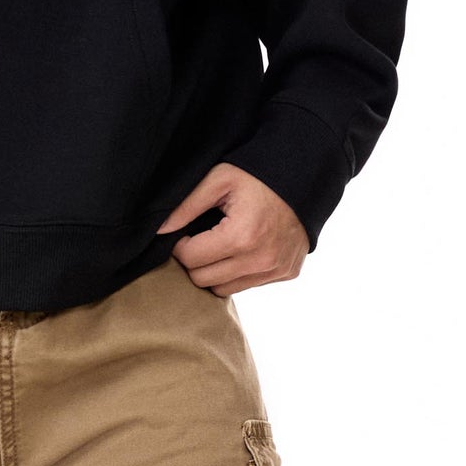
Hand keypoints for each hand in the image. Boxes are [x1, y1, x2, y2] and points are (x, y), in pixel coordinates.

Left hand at [157, 162, 309, 295]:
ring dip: (215, 272)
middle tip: (200, 240)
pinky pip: (248, 286)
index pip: (191, 259)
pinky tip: (243, 250)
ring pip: (224, 289)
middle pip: (203, 280)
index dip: (181, 245)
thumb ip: (186, 205)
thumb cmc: (258, 175)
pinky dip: (239, 273)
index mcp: (241, 236)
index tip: (186, 232)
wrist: (305, 178)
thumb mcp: (219, 179)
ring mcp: (276, 269)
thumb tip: (160, 231)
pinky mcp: (286, 273)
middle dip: (195, 261)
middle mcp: (261, 260)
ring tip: (220, 246)